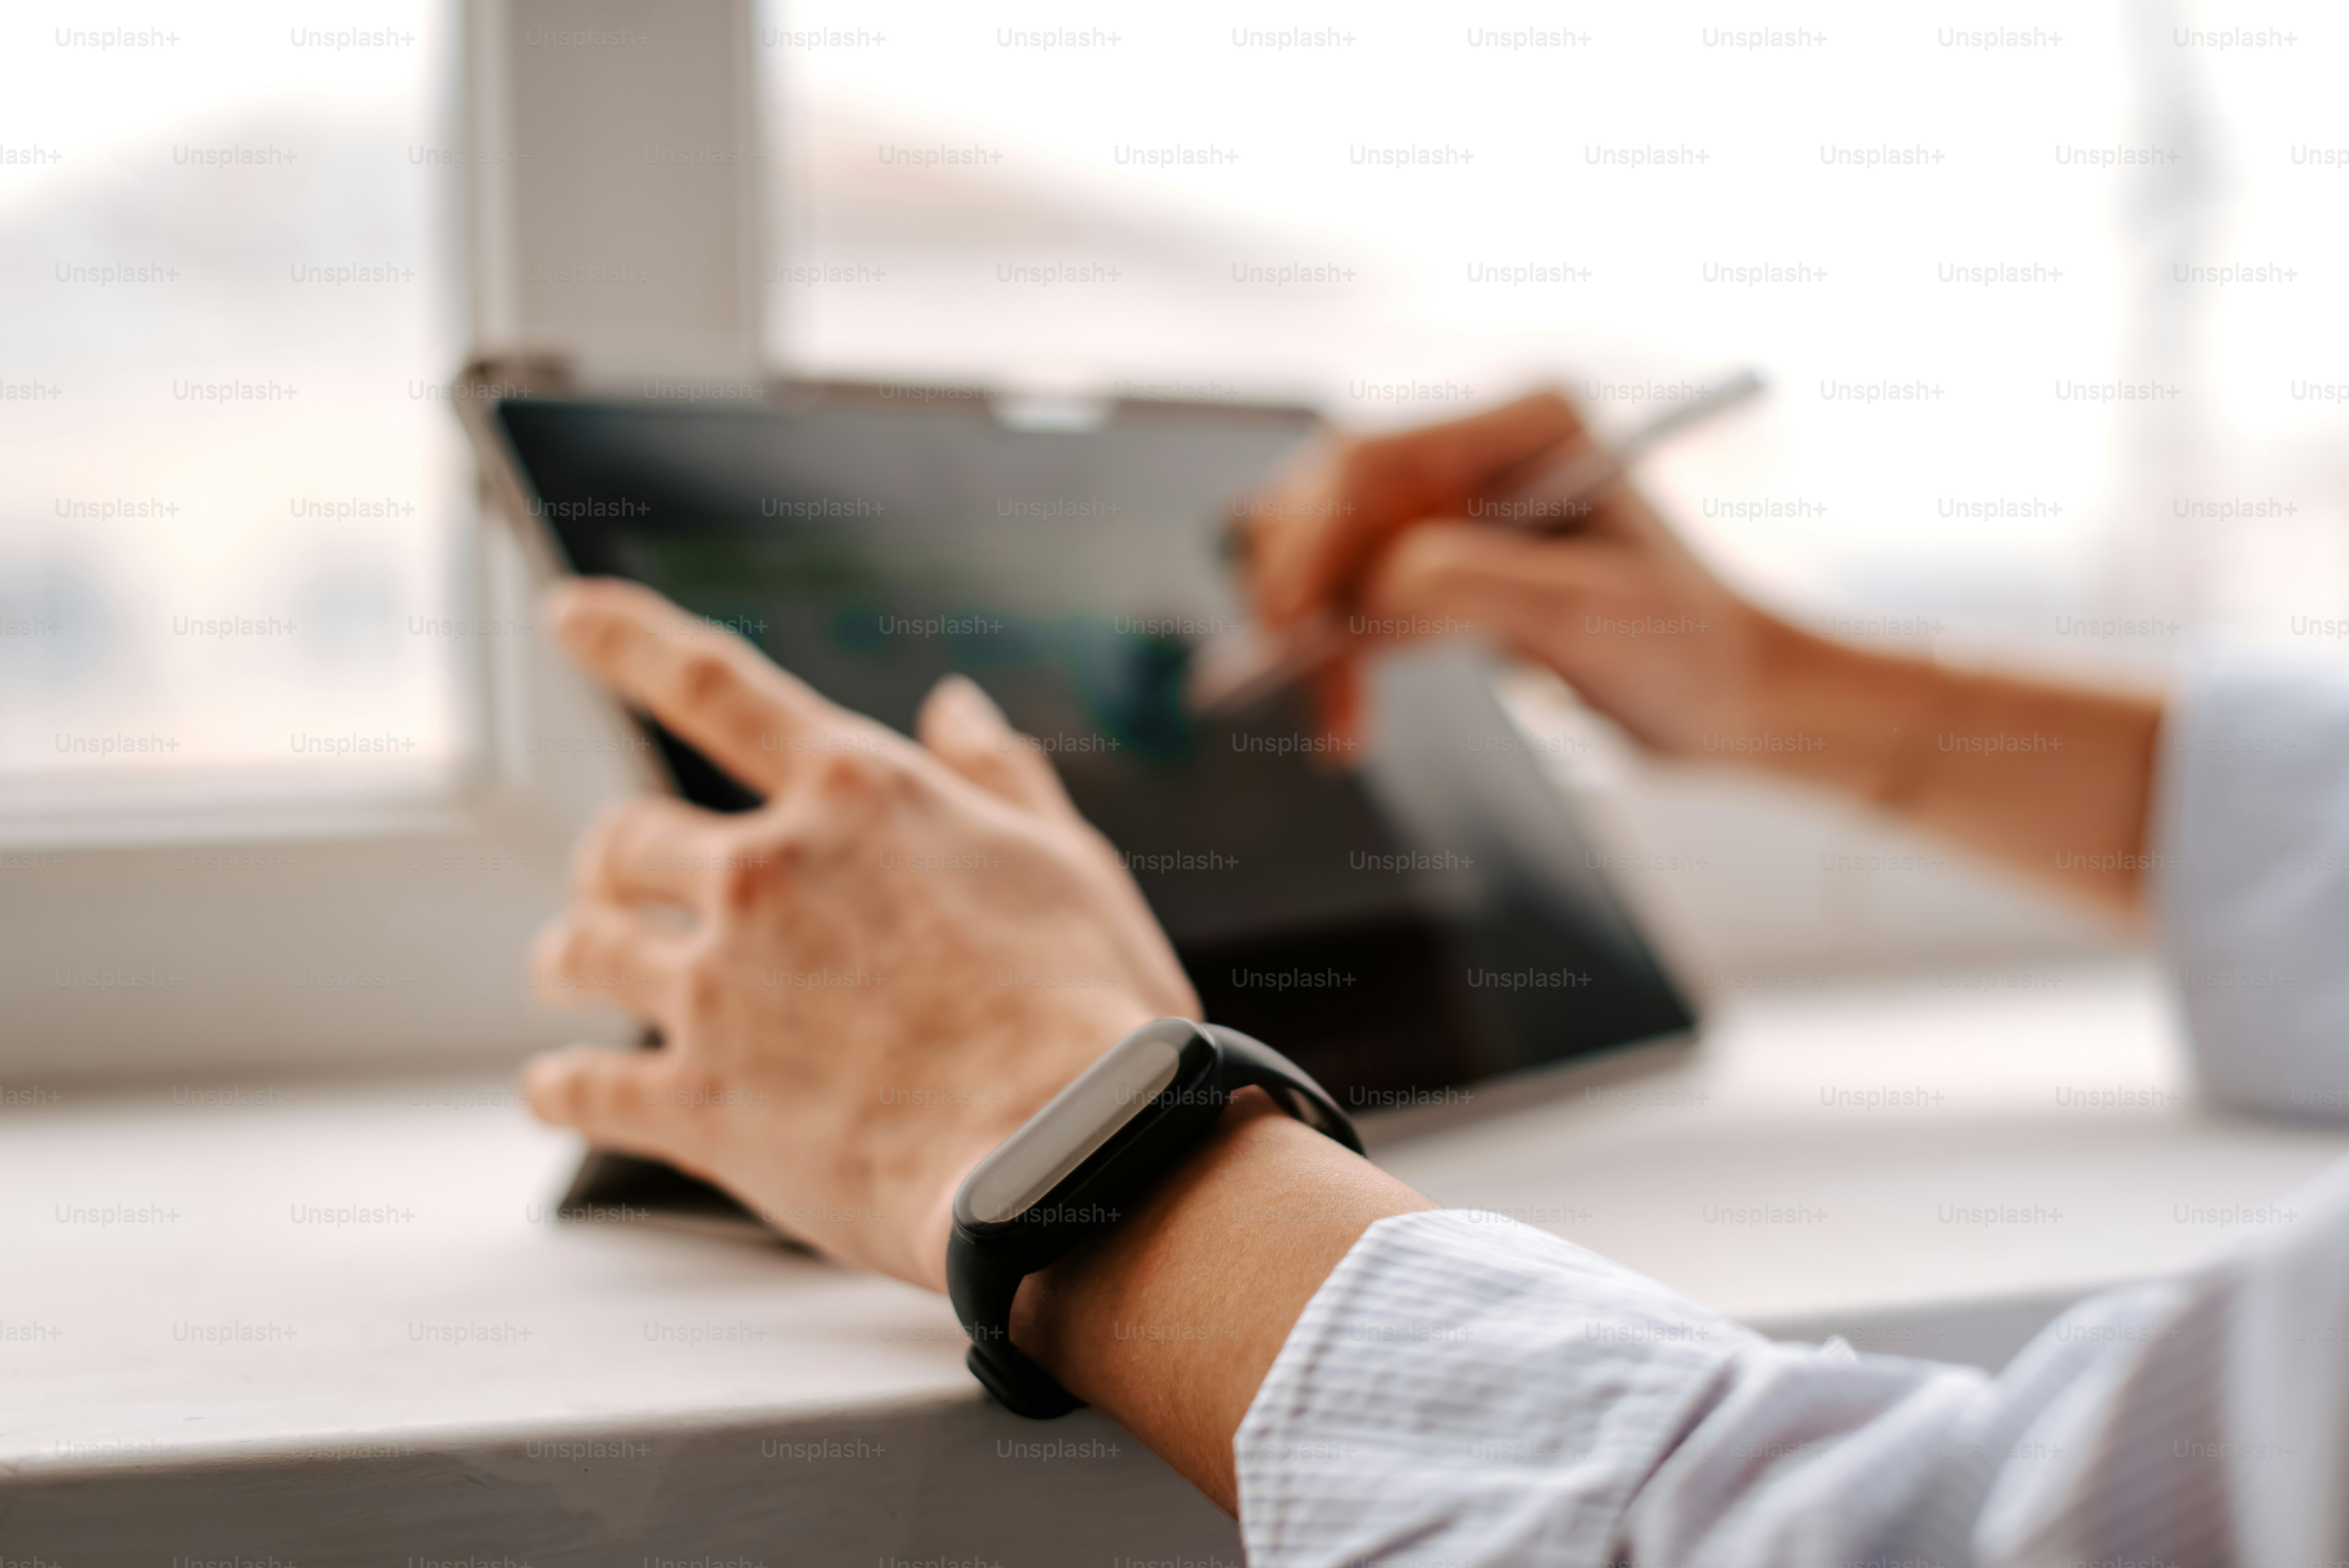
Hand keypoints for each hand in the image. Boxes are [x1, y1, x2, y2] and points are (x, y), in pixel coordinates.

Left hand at [521, 580, 1198, 1292]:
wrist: (1068, 1158)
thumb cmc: (1094, 1012)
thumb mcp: (1069, 863)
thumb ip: (999, 776)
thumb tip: (957, 705)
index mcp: (856, 795)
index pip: (712, 685)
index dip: (626, 639)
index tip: (566, 615)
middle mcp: (766, 874)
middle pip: (625, 838)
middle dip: (610, 862)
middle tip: (610, 885)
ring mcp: (720, 989)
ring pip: (582, 950)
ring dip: (569, 954)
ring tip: (566, 970)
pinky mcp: (699, 1105)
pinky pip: (582, 1088)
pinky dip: (558, 1089)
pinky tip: (553, 1092)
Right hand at [1242, 389, 1795, 755]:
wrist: (1728, 702)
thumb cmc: (1688, 652)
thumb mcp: (1587, 616)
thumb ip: (1471, 584)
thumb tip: (1369, 594)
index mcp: (1524, 423)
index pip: (1372, 459)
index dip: (1313, 536)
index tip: (1289, 622)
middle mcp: (1477, 448)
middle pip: (1328, 498)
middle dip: (1300, 590)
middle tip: (1294, 676)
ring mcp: (1451, 505)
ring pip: (1322, 553)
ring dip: (1311, 638)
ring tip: (1339, 723)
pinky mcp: (1436, 563)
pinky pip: (1344, 600)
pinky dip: (1332, 659)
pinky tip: (1345, 719)